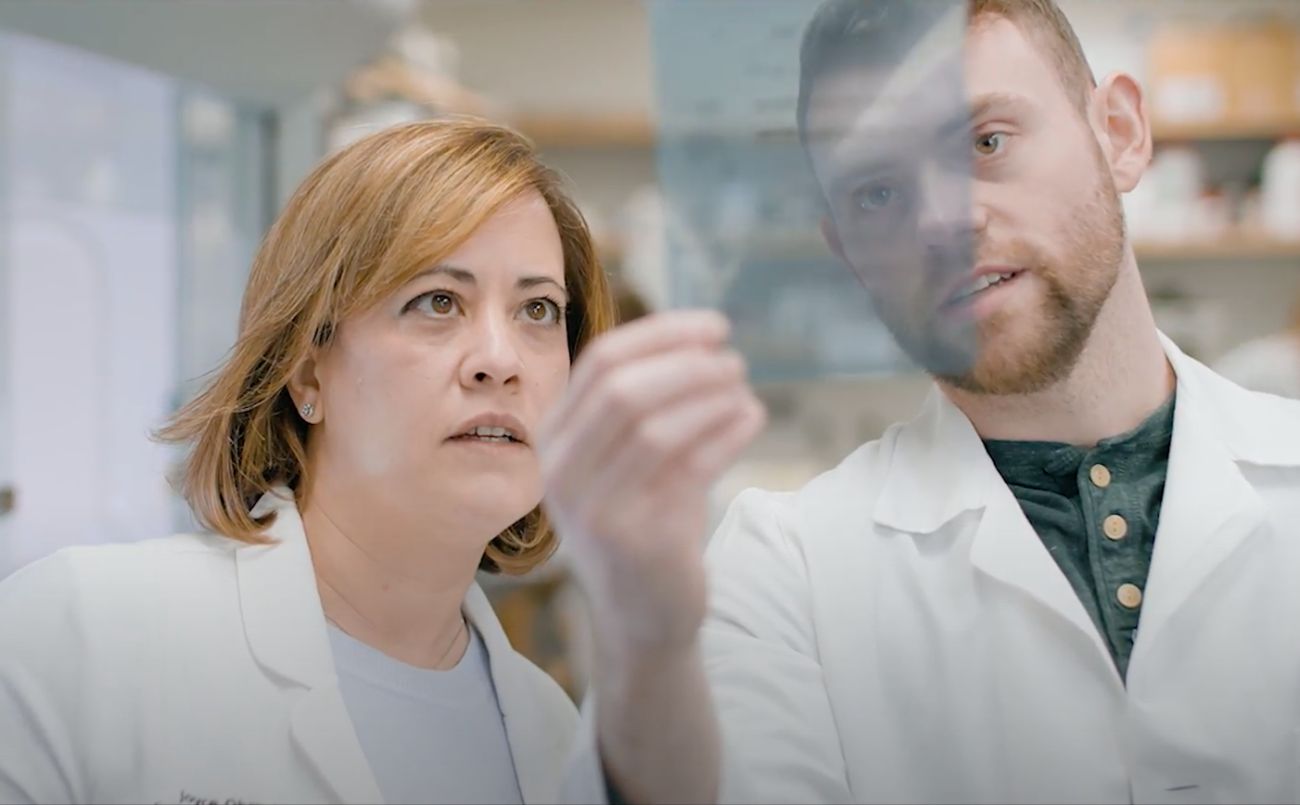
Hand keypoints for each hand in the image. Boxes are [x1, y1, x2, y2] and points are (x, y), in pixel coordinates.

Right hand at [538, 310, 765, 655]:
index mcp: (553, 439)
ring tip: (744, 389)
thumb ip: (644, 403)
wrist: (642, 616)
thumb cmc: (644, 521)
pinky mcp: (635, 539)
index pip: (601, 362)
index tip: (714, 326)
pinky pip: (688, 468)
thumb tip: (698, 337)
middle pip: (622, 389)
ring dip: (710, 397)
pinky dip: (726, 433)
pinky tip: (752, 418)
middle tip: (734, 360)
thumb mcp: (627, 458)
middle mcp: (561, 472)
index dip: (662, 334)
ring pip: (654, 427)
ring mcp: (593, 508)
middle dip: (687, 363)